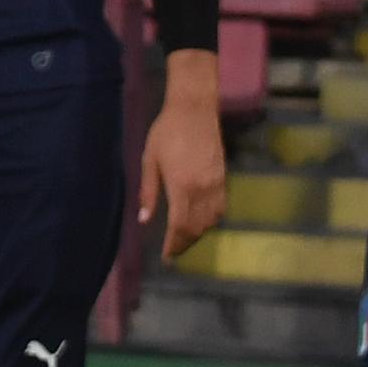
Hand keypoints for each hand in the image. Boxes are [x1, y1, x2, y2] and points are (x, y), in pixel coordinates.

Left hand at [138, 65, 225, 260]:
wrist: (194, 110)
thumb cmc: (166, 132)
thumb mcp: (149, 161)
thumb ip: (148, 192)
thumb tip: (144, 220)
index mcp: (181, 187)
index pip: (179, 226)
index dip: (173, 245)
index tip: (166, 256)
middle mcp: (202, 190)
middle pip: (196, 228)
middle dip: (185, 244)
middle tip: (173, 252)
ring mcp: (216, 184)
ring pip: (211, 220)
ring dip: (198, 233)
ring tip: (184, 238)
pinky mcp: (223, 177)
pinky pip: (220, 208)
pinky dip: (211, 220)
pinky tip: (201, 221)